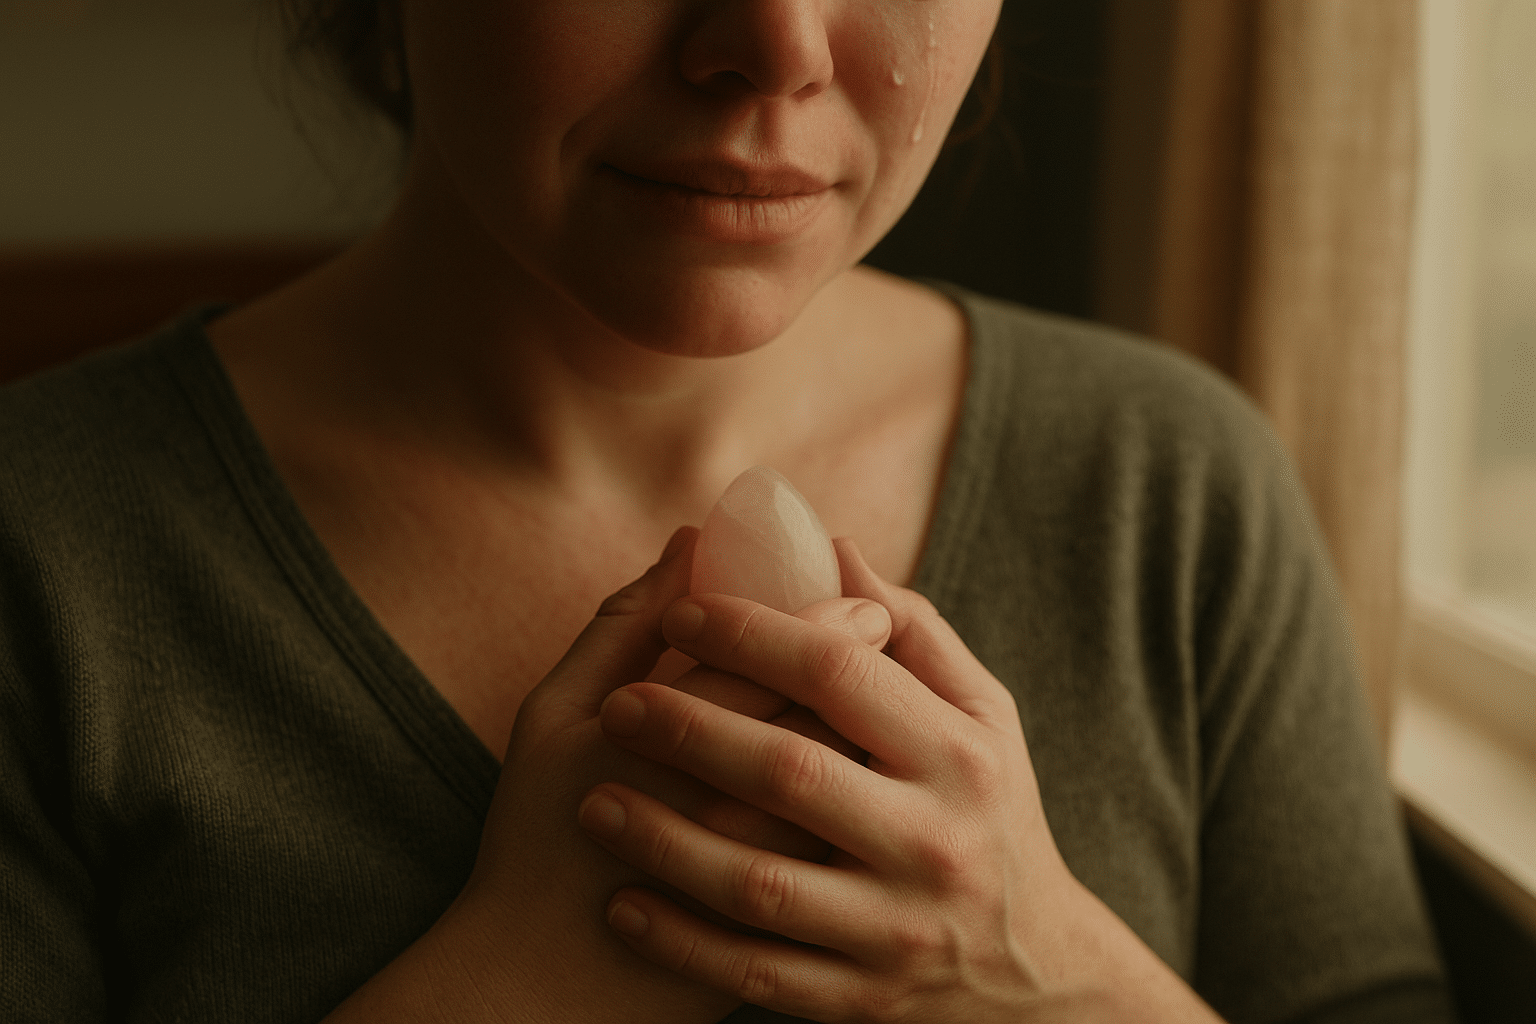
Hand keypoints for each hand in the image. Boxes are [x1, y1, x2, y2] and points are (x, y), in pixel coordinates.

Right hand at [325, 528, 888, 1023]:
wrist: (547, 981)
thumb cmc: (538, 833)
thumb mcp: (555, 716)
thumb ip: (623, 627)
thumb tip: (690, 543)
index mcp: (677, 748)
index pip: (789, 663)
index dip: (833, 619)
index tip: (855, 596)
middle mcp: (741, 817)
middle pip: (842, 724)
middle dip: (873, 668)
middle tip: (883, 628)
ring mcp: (774, 883)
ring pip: (861, 790)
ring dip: (880, 736)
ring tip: (881, 695)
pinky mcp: (794, 936)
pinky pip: (855, 854)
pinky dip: (871, 803)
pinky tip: (866, 772)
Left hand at [578, 539, 1224, 1023]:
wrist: (1035, 973)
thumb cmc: (991, 812)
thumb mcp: (983, 715)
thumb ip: (913, 632)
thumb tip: (831, 549)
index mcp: (959, 755)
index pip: (841, 673)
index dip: (753, 635)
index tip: (684, 611)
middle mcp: (934, 841)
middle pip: (790, 771)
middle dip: (689, 730)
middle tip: (617, 706)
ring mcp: (897, 930)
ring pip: (759, 883)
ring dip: (664, 841)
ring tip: (593, 802)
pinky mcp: (862, 998)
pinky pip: (754, 971)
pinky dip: (681, 941)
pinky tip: (622, 904)